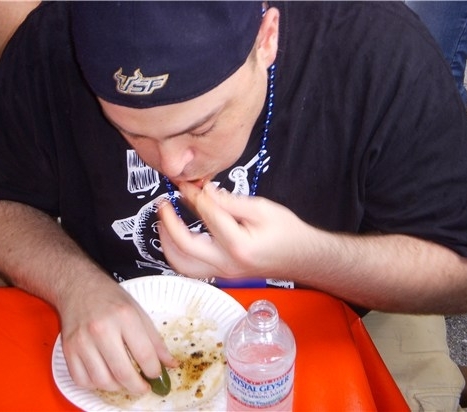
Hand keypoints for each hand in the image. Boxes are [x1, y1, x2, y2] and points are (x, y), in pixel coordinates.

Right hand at [59, 278, 177, 393]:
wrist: (78, 286)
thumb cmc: (110, 298)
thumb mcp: (138, 312)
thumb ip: (155, 340)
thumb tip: (171, 364)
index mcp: (124, 316)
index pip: (144, 354)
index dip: (154, 371)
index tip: (156, 374)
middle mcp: (101, 329)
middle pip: (122, 372)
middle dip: (137, 387)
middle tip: (143, 387)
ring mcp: (82, 341)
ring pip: (102, 381)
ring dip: (117, 387)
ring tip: (124, 381)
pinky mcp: (68, 350)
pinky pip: (82, 380)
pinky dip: (96, 385)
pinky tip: (105, 376)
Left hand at [157, 182, 318, 279]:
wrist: (302, 257)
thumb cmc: (287, 232)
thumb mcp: (263, 208)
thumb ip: (230, 201)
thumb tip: (204, 191)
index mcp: (239, 245)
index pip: (208, 216)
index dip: (194, 196)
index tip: (186, 184)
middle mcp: (227, 264)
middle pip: (185, 246)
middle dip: (169, 223)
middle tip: (163, 204)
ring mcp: (223, 273)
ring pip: (182, 264)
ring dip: (167, 242)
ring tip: (163, 221)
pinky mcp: (221, 275)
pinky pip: (191, 269)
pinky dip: (177, 253)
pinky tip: (175, 237)